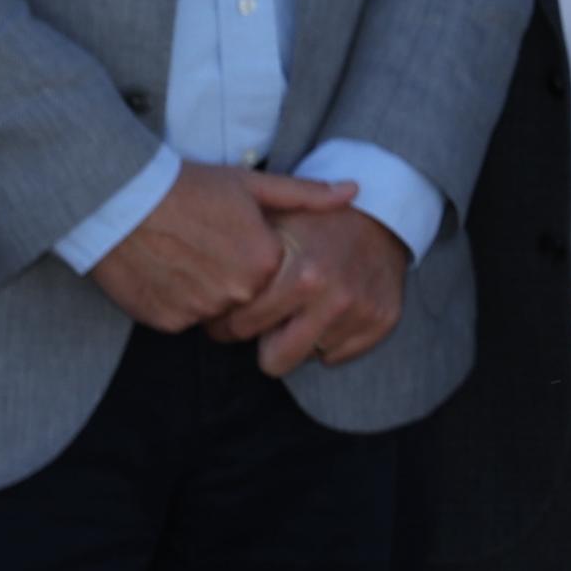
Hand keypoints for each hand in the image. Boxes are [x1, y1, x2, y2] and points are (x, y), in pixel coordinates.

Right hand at [84, 159, 290, 332]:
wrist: (119, 199)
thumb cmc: (188, 186)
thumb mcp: (251, 184)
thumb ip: (306, 195)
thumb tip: (354, 191)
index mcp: (265, 261)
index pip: (278, 275)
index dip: (257, 254)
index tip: (234, 235)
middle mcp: (238, 293)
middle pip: (248, 296)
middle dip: (233, 275)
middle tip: (206, 245)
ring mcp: (201, 311)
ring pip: (216, 310)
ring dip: (205, 291)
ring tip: (183, 255)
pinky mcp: (167, 322)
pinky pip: (183, 318)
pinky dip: (176, 301)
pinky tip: (163, 270)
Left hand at [207, 175, 407, 374]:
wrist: (381, 212)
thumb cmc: (313, 219)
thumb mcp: (272, 215)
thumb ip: (234, 240)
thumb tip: (187, 267)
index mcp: (303, 274)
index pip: (241, 328)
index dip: (226, 321)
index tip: (227, 311)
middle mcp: (335, 297)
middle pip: (273, 359)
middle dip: (261, 338)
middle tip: (260, 315)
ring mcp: (362, 313)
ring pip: (305, 358)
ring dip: (297, 335)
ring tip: (299, 304)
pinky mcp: (382, 322)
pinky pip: (336, 355)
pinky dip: (327, 336)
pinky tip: (326, 307)